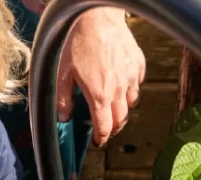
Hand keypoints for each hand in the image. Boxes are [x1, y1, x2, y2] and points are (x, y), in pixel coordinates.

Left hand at [60, 8, 145, 146]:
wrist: (97, 16)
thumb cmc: (78, 41)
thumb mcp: (61, 73)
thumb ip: (62, 98)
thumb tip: (64, 116)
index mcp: (99, 95)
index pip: (105, 127)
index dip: (102, 138)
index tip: (98, 142)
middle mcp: (119, 89)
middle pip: (122, 120)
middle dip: (113, 129)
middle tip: (105, 129)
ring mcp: (132, 76)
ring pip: (132, 103)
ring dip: (122, 110)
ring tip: (112, 107)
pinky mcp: (138, 63)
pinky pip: (137, 83)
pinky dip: (130, 89)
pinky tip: (120, 84)